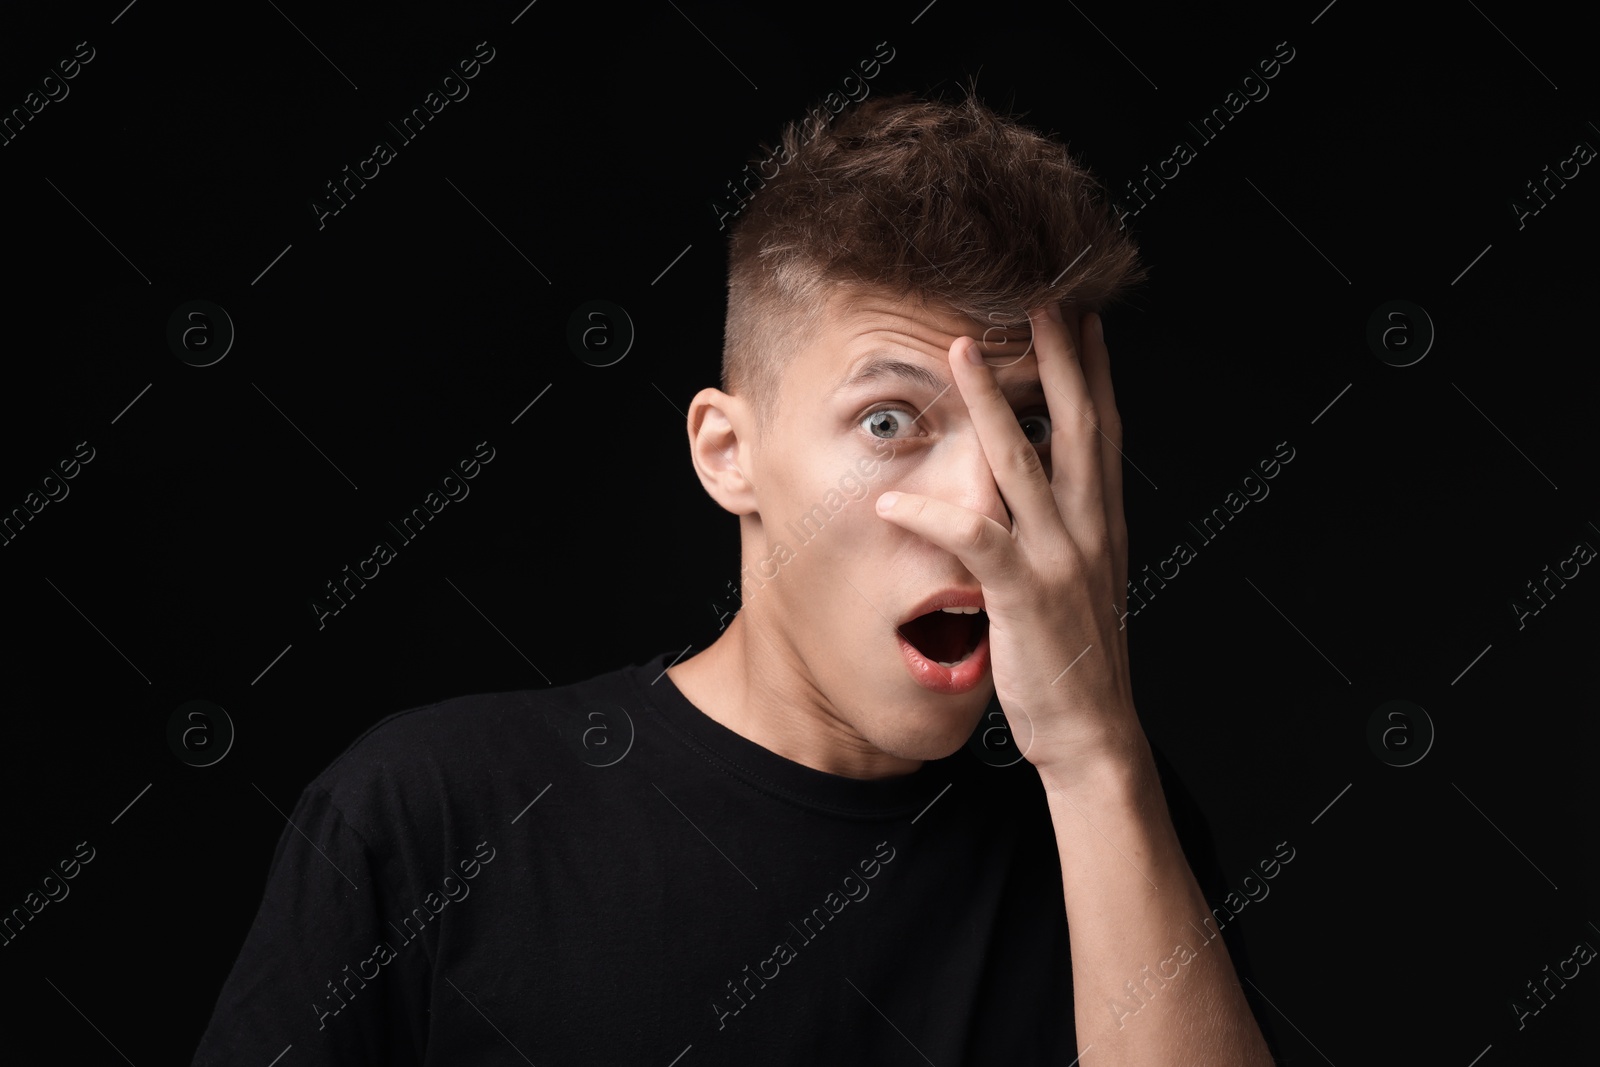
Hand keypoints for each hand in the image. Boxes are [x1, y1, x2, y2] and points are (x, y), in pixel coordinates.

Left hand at [873, 304, 1139, 773]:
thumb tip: (1041, 485)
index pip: (1101, 429)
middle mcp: (1088, 530)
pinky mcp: (1024, 597)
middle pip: (1075, 424)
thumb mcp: (1082, 580)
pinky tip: (895, 495)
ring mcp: (1058, 561)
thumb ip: (1063, 529)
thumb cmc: (1076, 659)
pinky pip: (974, 544)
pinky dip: (934, 516)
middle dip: (1055, 357)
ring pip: (1020, 465)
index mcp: (1102, 523)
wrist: (1094, 735)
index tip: (1082, 315)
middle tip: (1040, 296)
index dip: (1093, 369)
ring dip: (987, 405)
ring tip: (959, 350)